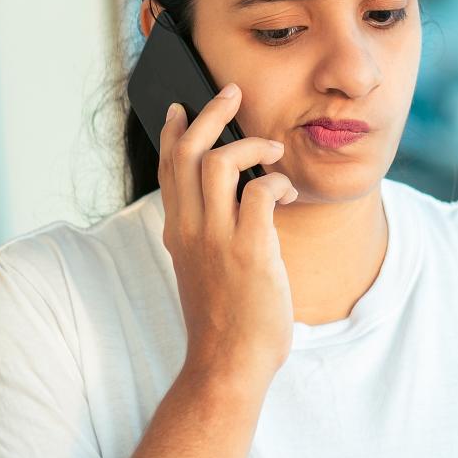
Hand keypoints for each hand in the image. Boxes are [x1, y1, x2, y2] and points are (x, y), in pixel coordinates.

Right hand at [158, 82, 296, 389]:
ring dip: (251, 144)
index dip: (173, 131)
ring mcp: (216, 238)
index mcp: (176, 232)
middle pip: (188, 151)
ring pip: (218, 161)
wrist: (228, 363)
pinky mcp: (249, 250)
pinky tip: (290, 191)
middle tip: (233, 93)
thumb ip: (208, 237)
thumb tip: (234, 206)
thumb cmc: (225, 321)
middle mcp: (189, 229)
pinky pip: (259, 191)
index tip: (183, 107)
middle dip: (211, 113)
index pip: (167, 168)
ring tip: (274, 148)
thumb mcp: (204, 271)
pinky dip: (277, 181)